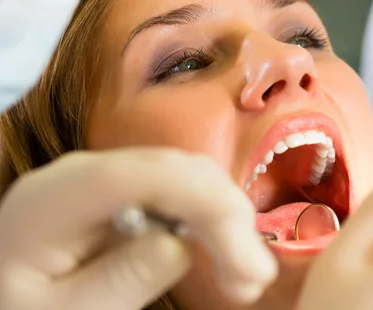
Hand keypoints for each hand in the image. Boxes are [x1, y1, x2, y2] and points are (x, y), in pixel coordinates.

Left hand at [0, 148, 276, 309]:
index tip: (244, 255)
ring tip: (247, 278)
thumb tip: (179, 244)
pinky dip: (215, 223)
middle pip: (173, 170)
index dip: (198, 200)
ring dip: (228, 221)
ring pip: (189, 176)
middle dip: (226, 217)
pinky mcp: (132, 190)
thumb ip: (118, 281)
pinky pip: (185, 191)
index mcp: (52, 198)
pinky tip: (228, 257)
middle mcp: (86, 171)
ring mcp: (111, 176)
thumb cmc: (25, 308)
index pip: (132, 176)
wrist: (8, 294)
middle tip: (254, 280)